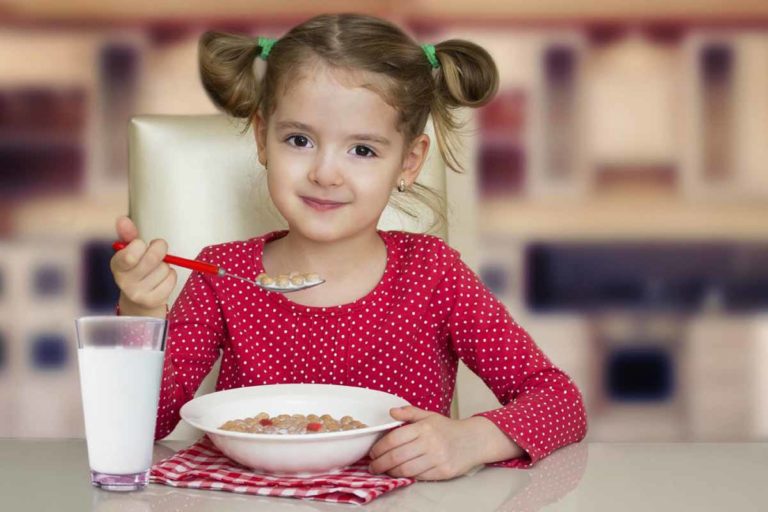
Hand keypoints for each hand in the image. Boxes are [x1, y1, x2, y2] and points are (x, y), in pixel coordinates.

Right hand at [110, 215, 175, 315]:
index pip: (131, 252)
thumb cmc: (137, 269)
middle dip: (160, 249)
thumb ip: (128, 235)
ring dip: (165, 265)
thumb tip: (122, 219)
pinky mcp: (152, 301)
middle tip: (158, 250)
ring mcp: (138, 293)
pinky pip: (171, 279)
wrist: (138, 299)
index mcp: (117, 265)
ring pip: (164, 268)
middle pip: (153, 258)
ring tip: (156, 270)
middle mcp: (124, 281)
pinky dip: (171, 276)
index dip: (141, 245)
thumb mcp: (130, 251)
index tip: (141, 246)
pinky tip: (161, 279)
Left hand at [367, 406, 485, 480]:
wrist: (474, 440)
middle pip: (397, 457)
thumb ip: (409, 412)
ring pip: (406, 469)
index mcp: (424, 427)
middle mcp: (430, 443)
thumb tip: (391, 411)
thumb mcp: (429, 416)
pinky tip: (401, 473)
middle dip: (380, 464)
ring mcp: (437, 459)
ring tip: (384, 471)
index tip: (372, 453)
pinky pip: (419, 477)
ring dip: (391, 472)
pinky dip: (407, 476)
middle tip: (373, 466)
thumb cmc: (447, 428)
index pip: (394, 439)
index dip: (379, 448)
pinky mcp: (443, 472)